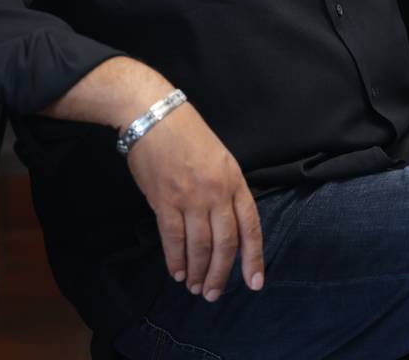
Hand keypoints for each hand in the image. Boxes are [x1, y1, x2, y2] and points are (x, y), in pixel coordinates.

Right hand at [125, 104, 265, 301]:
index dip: (253, 257)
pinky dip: (175, 259)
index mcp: (234, 180)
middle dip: (220, 274)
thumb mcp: (220, 158)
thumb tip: (222, 225)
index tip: (254, 283)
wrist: (154, 115)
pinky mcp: (164, 201)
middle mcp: (216, 192)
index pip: (250, 226)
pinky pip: (173, 238)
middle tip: (213, 294)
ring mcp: (190, 198)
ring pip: (199, 246)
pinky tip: (176, 271)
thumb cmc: (186, 134)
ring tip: (194, 286)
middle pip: (225, 243)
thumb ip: (224, 190)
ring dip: (197, 271)